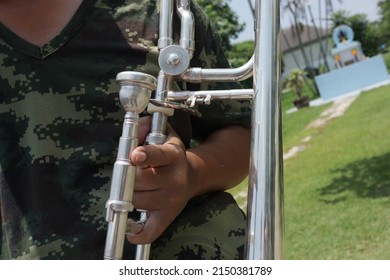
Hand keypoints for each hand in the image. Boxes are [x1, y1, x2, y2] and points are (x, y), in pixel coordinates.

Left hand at [126, 116, 190, 243]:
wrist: (192, 175)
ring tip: (138, 187)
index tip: (135, 156)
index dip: (146, 155)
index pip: (158, 154)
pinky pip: (150, 231)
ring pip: (136, 201)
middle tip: (130, 172)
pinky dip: (137, 233)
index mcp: (173, 154)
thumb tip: (132, 132)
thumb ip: (145, 127)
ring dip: (129, 194)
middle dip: (128, 177)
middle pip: (138, 181)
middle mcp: (176, 178)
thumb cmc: (170, 154)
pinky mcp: (169, 215)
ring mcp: (173, 199)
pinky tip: (130, 226)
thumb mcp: (162, 133)